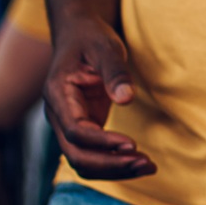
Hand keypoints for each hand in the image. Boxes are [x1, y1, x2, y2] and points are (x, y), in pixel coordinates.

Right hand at [43, 16, 153, 178]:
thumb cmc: (90, 38)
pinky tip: (139, 162)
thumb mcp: (105, 48)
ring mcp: (67, 124)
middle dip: (110, 164)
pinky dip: (114, 162)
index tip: (131, 145)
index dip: (102, 141)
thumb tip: (126, 99)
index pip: (75, 130)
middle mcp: (57, 115)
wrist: (78, 35)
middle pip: (76, 154)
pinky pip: (93, 155)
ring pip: (82, 162)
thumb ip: (115, 72)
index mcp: (58, 95)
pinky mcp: (82, 128)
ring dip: (114, 170)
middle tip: (146, 164)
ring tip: (148, 167)